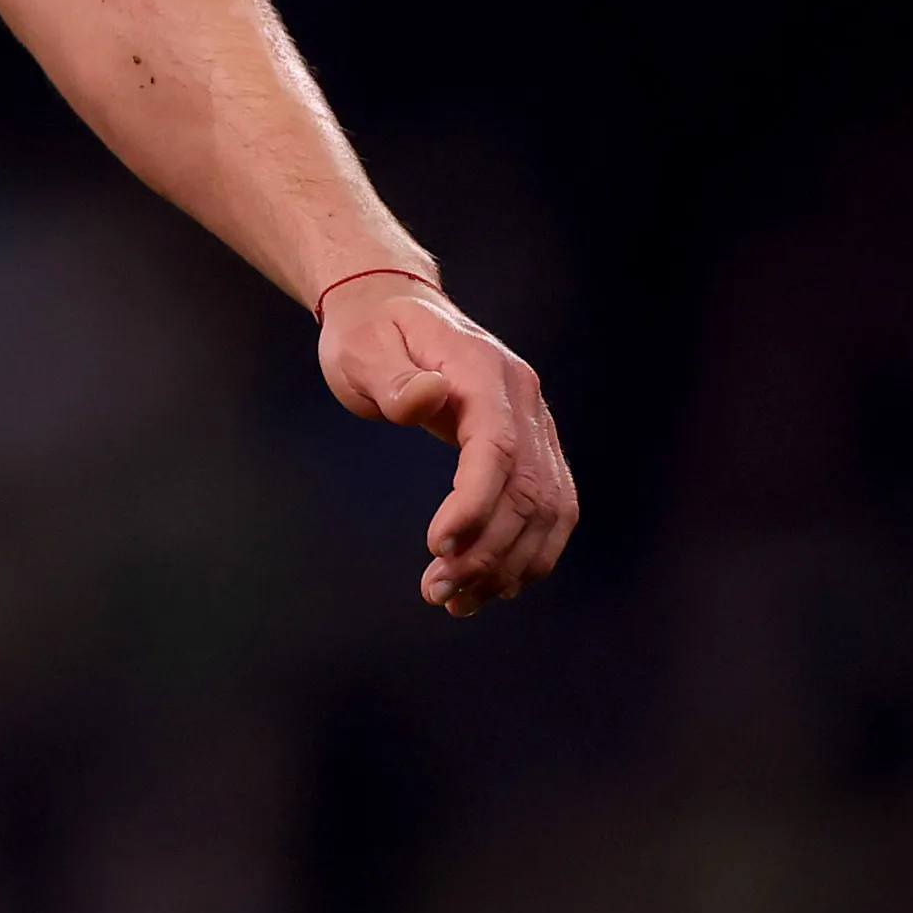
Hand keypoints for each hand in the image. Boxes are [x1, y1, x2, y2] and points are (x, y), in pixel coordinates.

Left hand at [315, 277, 573, 617]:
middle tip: (435, 591)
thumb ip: (392, 377)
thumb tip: (426, 399)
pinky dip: (529, 552)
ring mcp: (535, 424)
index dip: (475, 504)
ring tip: (456, 600)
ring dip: (509, 563)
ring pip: (547, 509)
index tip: (436, 546)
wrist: (395, 311)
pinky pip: (549, 508)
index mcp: (484, 371)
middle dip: (487, 550)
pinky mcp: (534, 448)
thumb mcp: (362, 348)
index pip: (496, 448)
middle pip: (527, 489)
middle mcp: (524, 399)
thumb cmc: (370, 333)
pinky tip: (494, 586)